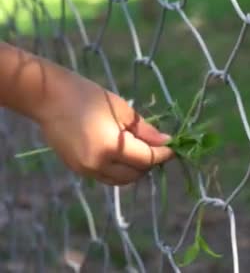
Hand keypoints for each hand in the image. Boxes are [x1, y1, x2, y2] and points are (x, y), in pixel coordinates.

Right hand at [38, 72, 173, 184]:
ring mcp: (86, 170)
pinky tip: (123, 154)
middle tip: (158, 147)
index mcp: (111, 148)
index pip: (146, 159)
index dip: (163, 154)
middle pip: (135, 174)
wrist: (47, 97)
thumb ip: (145, 130)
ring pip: (120, 180)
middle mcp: (98, 164)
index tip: (173, 147)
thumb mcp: (122, 110)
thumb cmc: (87, 96)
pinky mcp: (77, 169)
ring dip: (135, 169)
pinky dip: (119, 170)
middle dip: (150, 163)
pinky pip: (106, 176)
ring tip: (141, 151)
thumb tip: (165, 142)